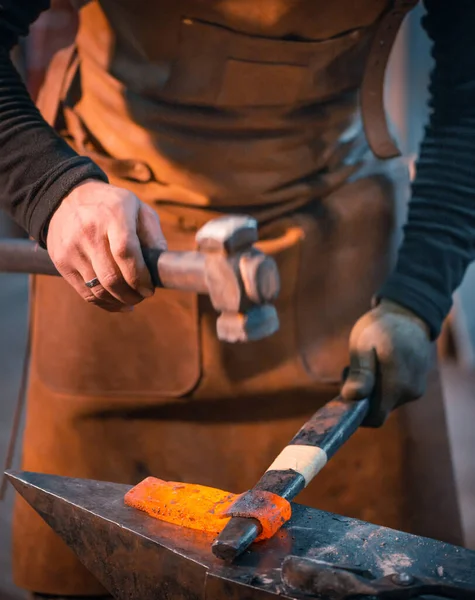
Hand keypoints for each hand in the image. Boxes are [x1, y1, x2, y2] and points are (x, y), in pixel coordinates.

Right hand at [46, 179, 166, 311]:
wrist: (68, 197)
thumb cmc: (112, 206)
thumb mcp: (138, 208)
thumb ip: (154, 236)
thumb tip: (162, 267)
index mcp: (114, 214)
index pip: (126, 252)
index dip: (139, 277)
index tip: (150, 289)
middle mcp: (89, 231)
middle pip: (111, 277)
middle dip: (132, 294)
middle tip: (143, 296)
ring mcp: (72, 248)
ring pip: (98, 289)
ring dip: (119, 301)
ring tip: (132, 300)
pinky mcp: (61, 262)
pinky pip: (85, 292)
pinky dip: (104, 303)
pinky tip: (117, 302)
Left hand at [341, 300, 431, 426]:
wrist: (408, 313)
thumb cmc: (381, 327)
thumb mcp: (363, 344)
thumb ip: (360, 372)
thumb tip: (352, 397)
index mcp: (397, 383)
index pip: (374, 418)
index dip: (357, 411)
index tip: (344, 390)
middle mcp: (411, 391)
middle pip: (379, 410)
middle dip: (362, 396)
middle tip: (352, 370)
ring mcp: (417, 389)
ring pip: (386, 402)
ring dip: (372, 389)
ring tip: (366, 364)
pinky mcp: (417, 385)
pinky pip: (395, 394)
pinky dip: (383, 385)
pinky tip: (379, 365)